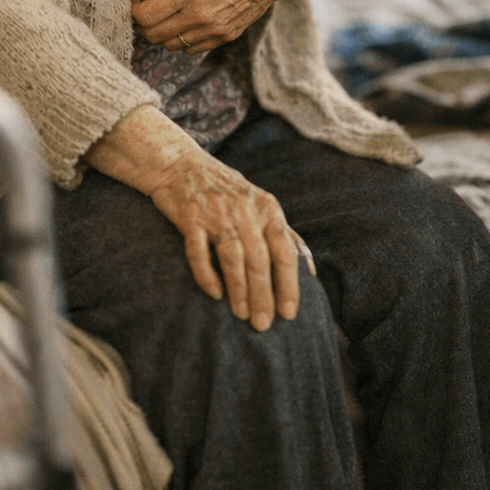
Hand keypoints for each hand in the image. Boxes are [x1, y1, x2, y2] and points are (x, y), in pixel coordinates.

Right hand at [87, 105, 315, 329]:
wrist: (180, 164)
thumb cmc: (226, 190)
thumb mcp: (260, 203)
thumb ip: (284, 233)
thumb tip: (309, 268)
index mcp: (267, 208)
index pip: (284, 251)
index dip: (288, 284)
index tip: (288, 313)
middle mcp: (244, 209)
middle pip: (259, 259)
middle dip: (263, 295)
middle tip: (263, 324)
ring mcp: (216, 213)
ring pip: (233, 257)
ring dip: (239, 290)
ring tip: (241, 315)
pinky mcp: (190, 217)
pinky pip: (198, 251)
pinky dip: (206, 274)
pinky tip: (214, 294)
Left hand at [132, 0, 283, 50]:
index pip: (145, 16)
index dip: (134, 10)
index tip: (136, 0)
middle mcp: (198, 15)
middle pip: (154, 35)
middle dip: (143, 25)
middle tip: (144, 10)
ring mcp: (213, 29)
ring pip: (172, 45)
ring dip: (162, 33)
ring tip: (165, 16)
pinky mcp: (225, 35)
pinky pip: (193, 48)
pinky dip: (183, 40)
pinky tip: (186, 22)